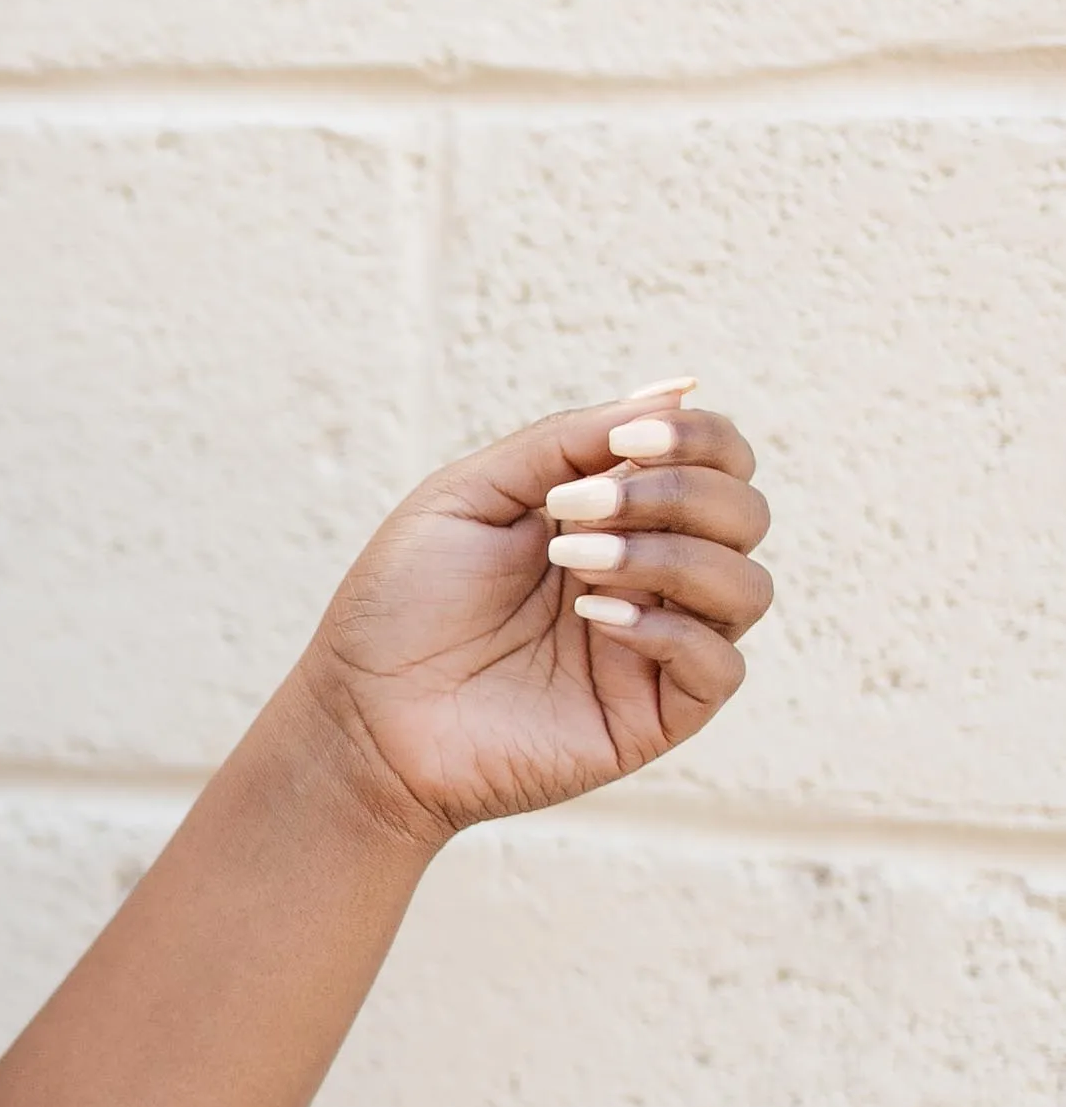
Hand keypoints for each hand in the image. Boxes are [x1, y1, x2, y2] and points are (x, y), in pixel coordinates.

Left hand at [298, 381, 772, 844]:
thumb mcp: (474, 492)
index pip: (719, 461)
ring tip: (574, 564)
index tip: (622, 442)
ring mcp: (656, 648)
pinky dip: (670, 629)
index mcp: (617, 516)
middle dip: (677, 492)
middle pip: (747, 513)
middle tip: (579, 510)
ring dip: (670, 556)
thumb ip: (570, 439)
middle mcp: (651, 577)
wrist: (360, 715)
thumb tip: (680, 389)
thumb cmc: (402, 602)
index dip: (695, 438)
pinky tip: (594, 618)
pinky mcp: (652, 717)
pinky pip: (719, 666)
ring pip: (747, 586)